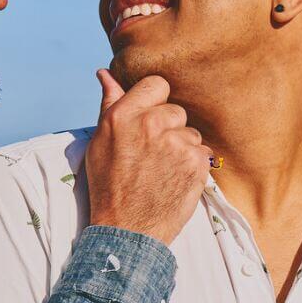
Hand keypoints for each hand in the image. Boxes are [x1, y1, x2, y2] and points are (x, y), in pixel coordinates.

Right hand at [84, 69, 212, 243]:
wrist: (127, 229)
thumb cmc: (108, 185)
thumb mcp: (99, 142)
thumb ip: (109, 104)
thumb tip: (105, 73)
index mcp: (123, 115)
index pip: (156, 84)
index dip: (155, 102)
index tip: (150, 120)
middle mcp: (150, 124)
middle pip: (176, 110)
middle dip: (168, 127)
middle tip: (152, 154)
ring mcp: (175, 144)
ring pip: (190, 132)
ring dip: (181, 148)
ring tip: (162, 170)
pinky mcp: (196, 163)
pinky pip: (202, 151)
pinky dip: (193, 165)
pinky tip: (174, 180)